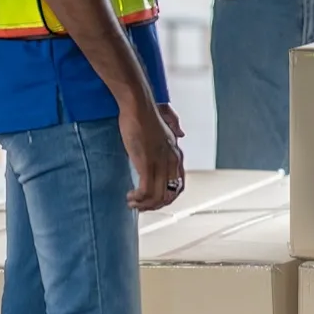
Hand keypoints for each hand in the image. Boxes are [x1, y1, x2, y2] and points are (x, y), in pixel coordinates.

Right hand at [119, 93, 185, 212]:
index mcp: (176, 155)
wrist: (138, 107)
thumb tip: (182, 133)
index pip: (179, 186)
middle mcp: (171, 162)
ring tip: (132, 203)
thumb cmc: (147, 115)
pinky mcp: (146, 163)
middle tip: (140, 206)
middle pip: (168, 196)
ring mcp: (160, 163)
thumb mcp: (166, 126)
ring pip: (157, 197)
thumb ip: (175, 130)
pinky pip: (146, 191)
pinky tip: (130, 197)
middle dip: (153, 205)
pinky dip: (138, 199)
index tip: (153, 200)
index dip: (166, 198)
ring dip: (143, 205)